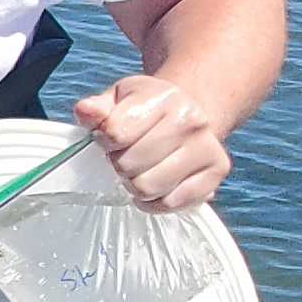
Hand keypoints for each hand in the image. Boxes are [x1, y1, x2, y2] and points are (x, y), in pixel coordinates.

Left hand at [72, 72, 232, 208]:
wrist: (188, 114)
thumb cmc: (148, 109)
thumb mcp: (120, 99)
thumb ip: (98, 108)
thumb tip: (85, 111)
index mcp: (164, 97)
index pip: (115, 134)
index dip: (105, 141)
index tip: (111, 138)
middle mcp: (191, 121)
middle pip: (130, 165)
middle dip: (120, 165)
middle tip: (127, 156)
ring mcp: (207, 148)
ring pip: (148, 188)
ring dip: (135, 185)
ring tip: (140, 170)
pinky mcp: (216, 173)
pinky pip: (170, 204)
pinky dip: (155, 201)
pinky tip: (156, 184)